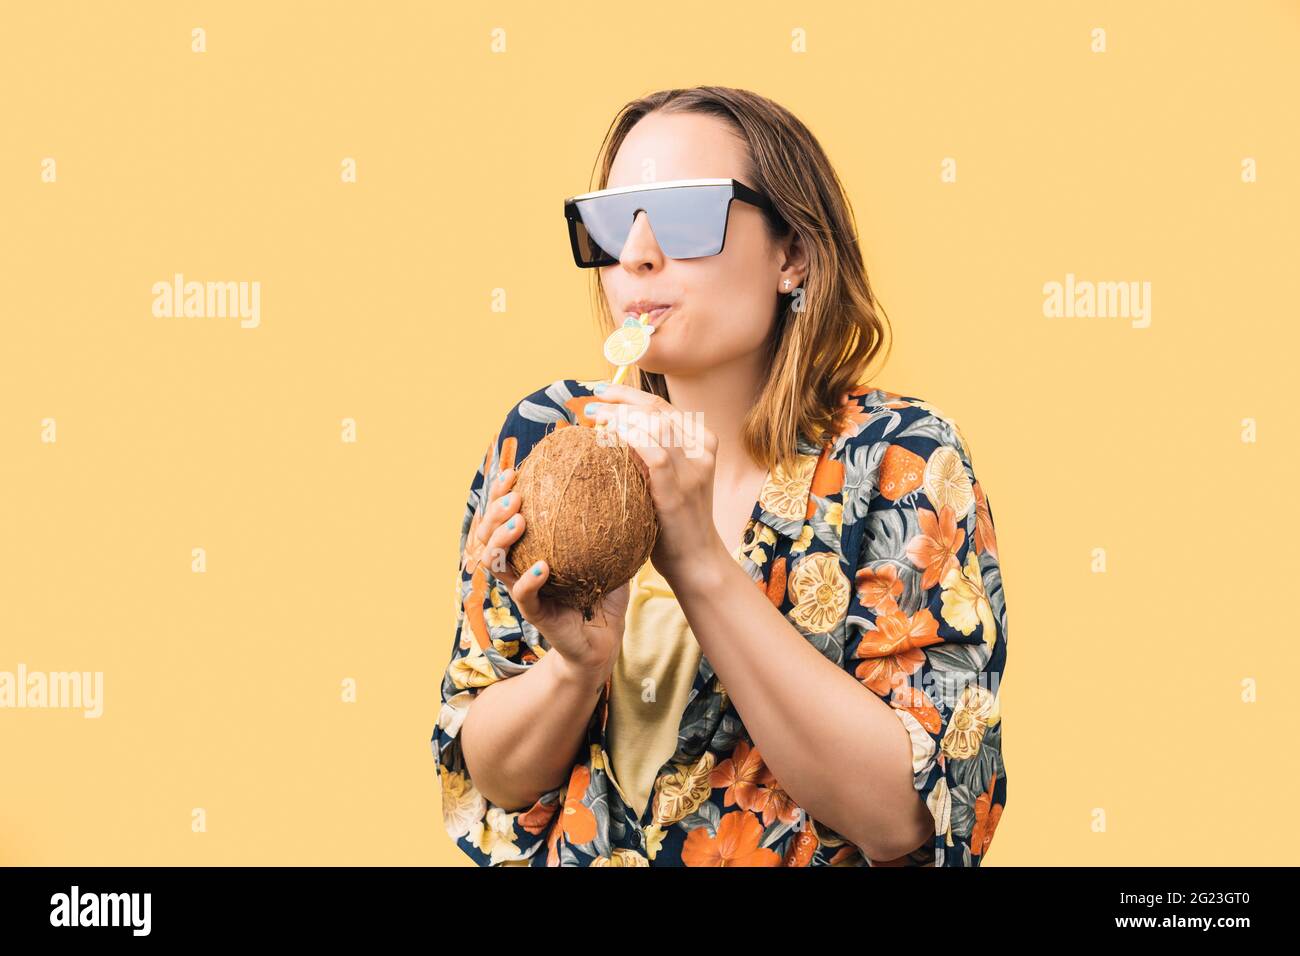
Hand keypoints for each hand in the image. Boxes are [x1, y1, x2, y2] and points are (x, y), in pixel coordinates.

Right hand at [470, 463, 629, 690]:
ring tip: (518, 521)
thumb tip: (624, 484)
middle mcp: (519, 568)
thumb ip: (609, 526)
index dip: (500, 494)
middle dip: (494, 511)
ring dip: (502, 539)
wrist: (603, 641)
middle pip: (488, 535)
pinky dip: (528, 579)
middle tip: (512, 493)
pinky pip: (523, 595)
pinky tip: (541, 566)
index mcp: (530, 550)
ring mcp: (524, 591)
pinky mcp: (535, 614)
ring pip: (495, 563)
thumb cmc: (601, 596)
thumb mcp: (606, 555)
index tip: (512, 472)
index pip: (504, 517)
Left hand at [585, 383, 721, 581]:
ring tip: (594, 417)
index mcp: (702, 441)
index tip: (603, 392)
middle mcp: (701, 450)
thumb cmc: (674, 519)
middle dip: (620, 400)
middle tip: (591, 400)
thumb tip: (612, 429)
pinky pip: (653, 454)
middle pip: (656, 409)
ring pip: (655, 425)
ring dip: (619, 417)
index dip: (630, 395)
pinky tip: (606, 439)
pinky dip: (629, 440)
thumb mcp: (670, 477)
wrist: (696, 559)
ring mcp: (692, 469)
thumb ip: (653, 452)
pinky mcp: (677, 491)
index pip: (662, 406)